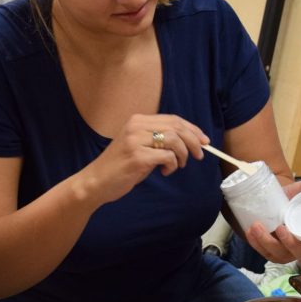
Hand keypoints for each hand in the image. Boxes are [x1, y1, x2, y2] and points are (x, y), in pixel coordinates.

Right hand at [78, 114, 208, 204]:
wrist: (96, 182)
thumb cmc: (120, 167)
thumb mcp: (139, 146)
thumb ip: (158, 140)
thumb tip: (190, 141)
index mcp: (137, 120)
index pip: (173, 119)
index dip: (192, 129)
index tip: (204, 140)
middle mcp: (136, 126)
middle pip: (176, 127)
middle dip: (194, 141)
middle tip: (199, 155)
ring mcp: (136, 141)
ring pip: (174, 140)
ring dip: (183, 154)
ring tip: (178, 165)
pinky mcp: (137, 157)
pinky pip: (167, 157)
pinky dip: (172, 165)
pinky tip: (165, 171)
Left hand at [244, 178, 300, 264]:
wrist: (268, 204)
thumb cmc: (288, 201)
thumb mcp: (297, 192)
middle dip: (291, 244)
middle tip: (280, 228)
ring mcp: (287, 253)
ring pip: (280, 255)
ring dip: (267, 242)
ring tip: (257, 225)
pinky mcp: (271, 254)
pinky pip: (264, 252)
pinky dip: (256, 242)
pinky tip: (250, 231)